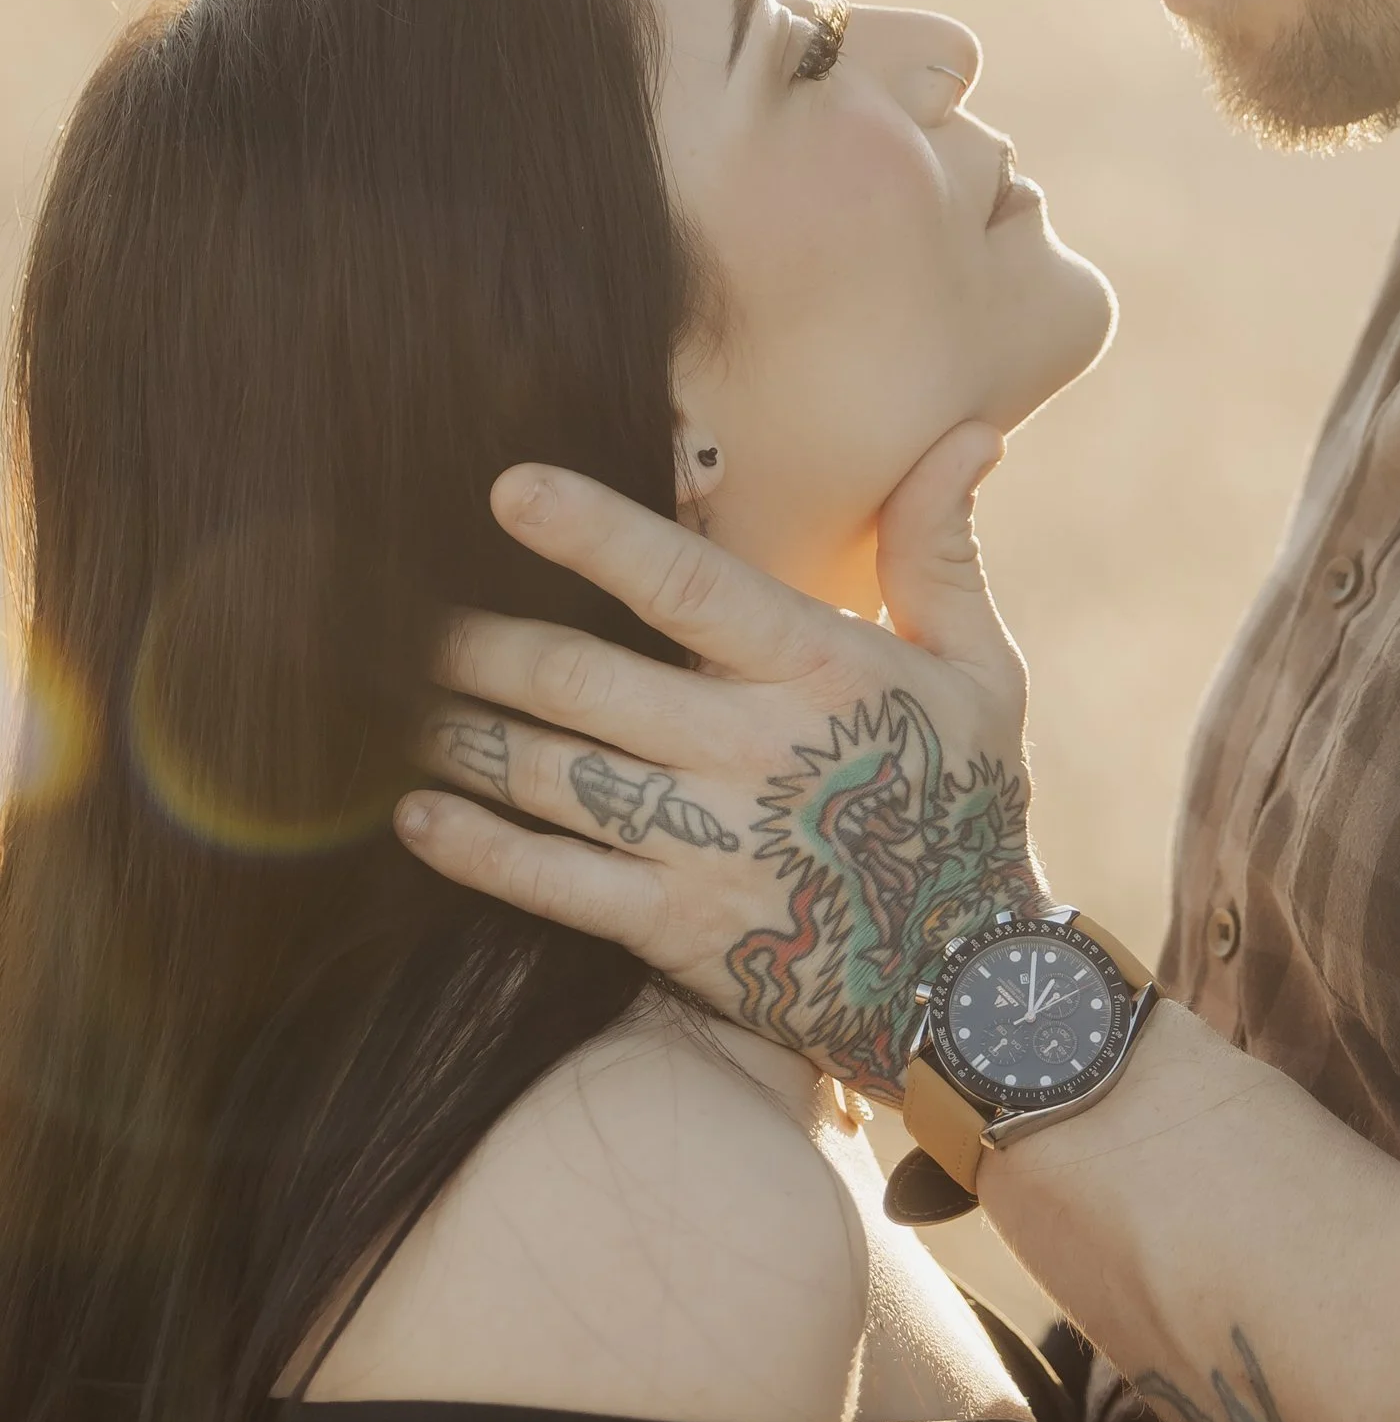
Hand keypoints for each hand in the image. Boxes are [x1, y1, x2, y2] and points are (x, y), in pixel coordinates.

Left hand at [397, 422, 1045, 1092]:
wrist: (973, 988)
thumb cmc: (968, 802)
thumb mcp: (981, 670)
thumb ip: (940, 551)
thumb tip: (967, 433)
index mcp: (822, 671)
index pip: (688, 588)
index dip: (595, 535)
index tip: (510, 490)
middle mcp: (753, 753)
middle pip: (587, 683)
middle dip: (485, 642)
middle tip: (413, 609)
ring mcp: (707, 847)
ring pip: (554, 775)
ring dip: (465, 732)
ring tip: (396, 696)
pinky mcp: (674, 929)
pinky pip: (553, 883)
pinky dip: (475, 847)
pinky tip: (415, 813)